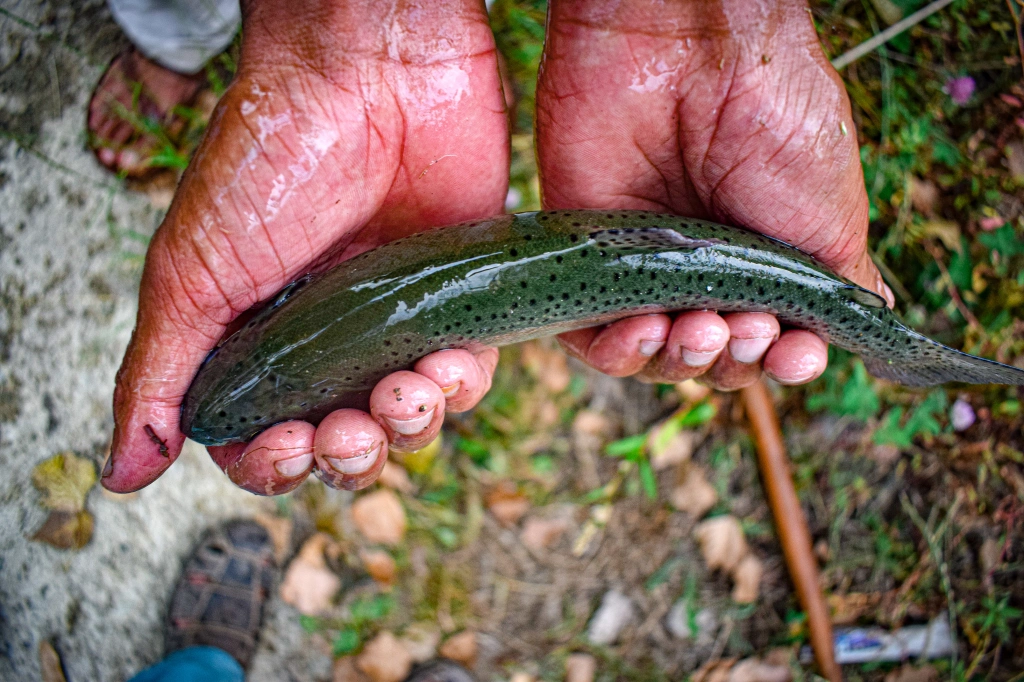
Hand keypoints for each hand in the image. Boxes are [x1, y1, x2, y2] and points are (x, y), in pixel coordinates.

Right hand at [103, 0, 507, 494]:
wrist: (364, 73)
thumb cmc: (266, 161)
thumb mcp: (191, 274)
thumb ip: (161, 374)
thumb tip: (123, 470)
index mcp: (256, 343)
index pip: (263, 441)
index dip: (275, 465)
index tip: (286, 448)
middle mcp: (325, 342)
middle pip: (342, 443)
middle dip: (348, 456)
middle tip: (347, 434)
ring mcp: (392, 322)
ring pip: (408, 419)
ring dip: (408, 428)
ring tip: (404, 394)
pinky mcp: (452, 297)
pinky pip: (468, 372)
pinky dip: (461, 385)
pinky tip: (447, 365)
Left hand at [536, 0, 892, 389]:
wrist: (690, 52)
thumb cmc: (774, 121)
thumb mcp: (831, 214)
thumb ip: (833, 289)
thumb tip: (847, 335)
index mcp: (762, 261)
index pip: (767, 343)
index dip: (781, 362)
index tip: (796, 357)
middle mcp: (701, 268)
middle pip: (709, 358)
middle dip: (734, 362)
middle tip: (749, 328)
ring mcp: (641, 264)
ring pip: (651, 354)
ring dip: (681, 361)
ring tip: (703, 328)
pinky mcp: (586, 256)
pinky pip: (589, 335)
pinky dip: (617, 350)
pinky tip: (647, 330)